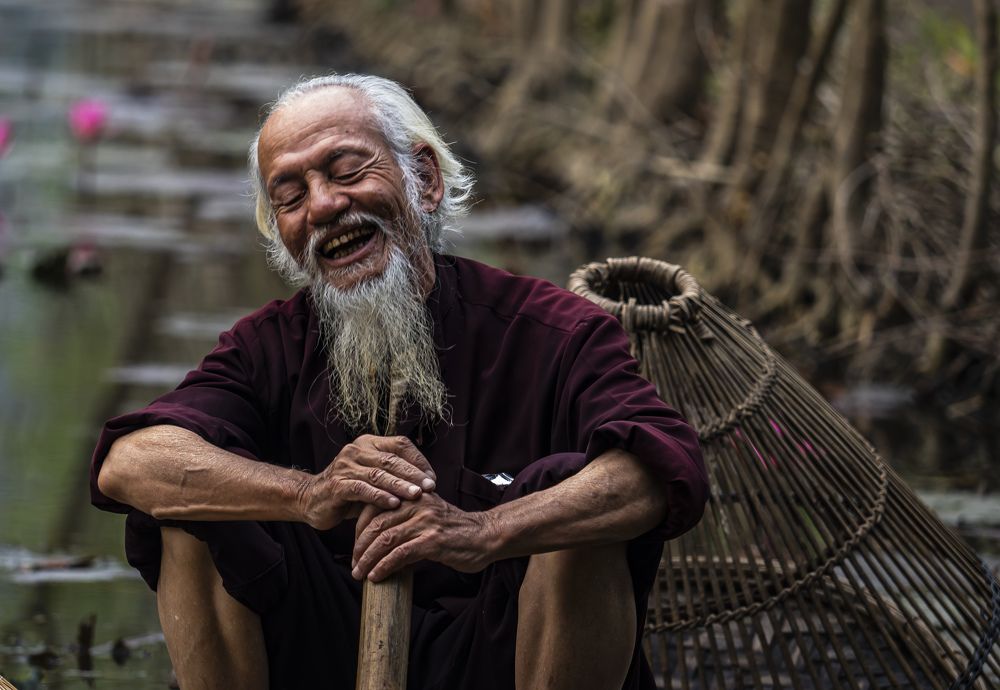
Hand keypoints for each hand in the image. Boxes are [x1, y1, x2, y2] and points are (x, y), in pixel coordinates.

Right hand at [297, 435, 436, 529]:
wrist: (311, 499)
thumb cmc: (350, 490)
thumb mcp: (374, 479)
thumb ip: (395, 477)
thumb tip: (429, 484)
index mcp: (369, 443)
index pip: (400, 444)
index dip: (418, 460)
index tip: (432, 478)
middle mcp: (356, 450)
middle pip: (391, 459)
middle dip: (413, 474)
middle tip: (430, 487)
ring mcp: (345, 466)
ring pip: (378, 474)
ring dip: (399, 485)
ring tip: (417, 495)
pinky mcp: (336, 485)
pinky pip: (361, 489)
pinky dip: (379, 496)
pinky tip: (394, 504)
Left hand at [351, 493, 497, 581]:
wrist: (487, 535)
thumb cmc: (457, 531)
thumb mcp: (428, 518)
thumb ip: (405, 523)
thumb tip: (378, 544)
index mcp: (414, 496)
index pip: (375, 508)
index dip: (359, 528)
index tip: (355, 547)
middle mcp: (418, 505)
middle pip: (376, 524)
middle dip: (360, 546)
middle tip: (353, 563)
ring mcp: (425, 522)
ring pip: (385, 539)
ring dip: (368, 559)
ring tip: (359, 573)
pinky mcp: (433, 541)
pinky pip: (400, 554)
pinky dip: (384, 566)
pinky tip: (376, 576)